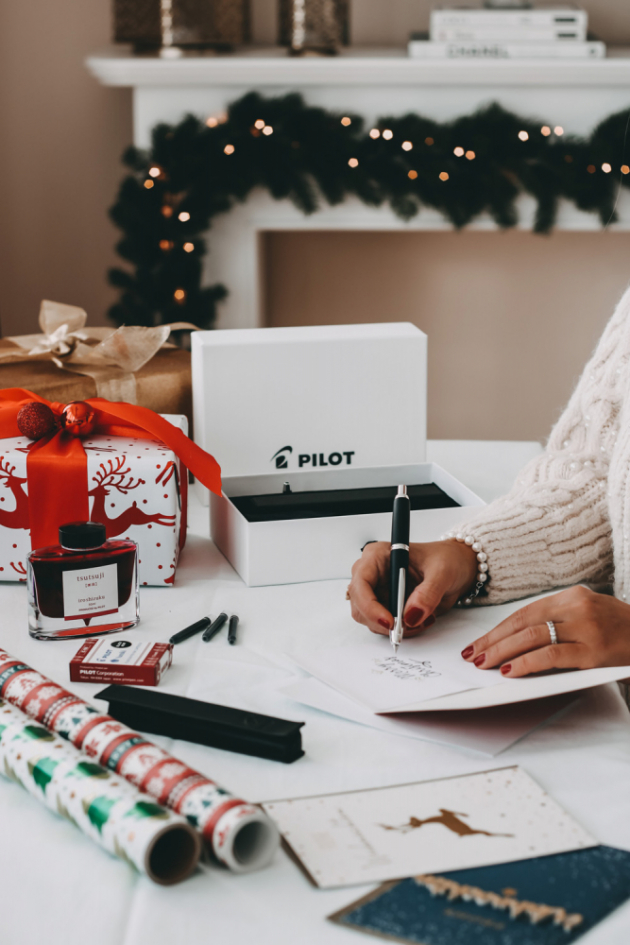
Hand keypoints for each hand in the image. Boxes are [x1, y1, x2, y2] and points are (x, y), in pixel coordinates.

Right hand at [348, 539, 477, 636]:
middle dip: (382, 621)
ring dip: (395, 627)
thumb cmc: (448, 559)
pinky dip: (403, 629)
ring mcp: (379, 591)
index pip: (361, 583)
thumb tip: (411, 615)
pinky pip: (386, 625)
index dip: (369, 605)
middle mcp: (373, 573)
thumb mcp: (442, 571)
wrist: (459, 567)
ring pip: (371, 619)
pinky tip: (421, 619)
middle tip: (408, 626)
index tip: (390, 621)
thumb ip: (428, 593)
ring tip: (422, 619)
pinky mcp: (388, 605)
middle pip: (360, 605)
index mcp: (378, 556)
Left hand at [461, 585, 629, 676]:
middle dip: (493, 640)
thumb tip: (518, 641)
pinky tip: (509, 671)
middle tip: (473, 655)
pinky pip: (551, 656)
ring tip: (484, 663)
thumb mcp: (590, 616)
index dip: (498, 629)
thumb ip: (560, 622)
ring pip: (532, 637)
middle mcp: (577, 607)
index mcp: (572, 596)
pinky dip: (526, 663)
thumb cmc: (622, 633)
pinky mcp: (594, 652)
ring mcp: (586, 628)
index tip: (478, 642)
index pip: (525, 612)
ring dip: (503, 651)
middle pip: (523, 622)